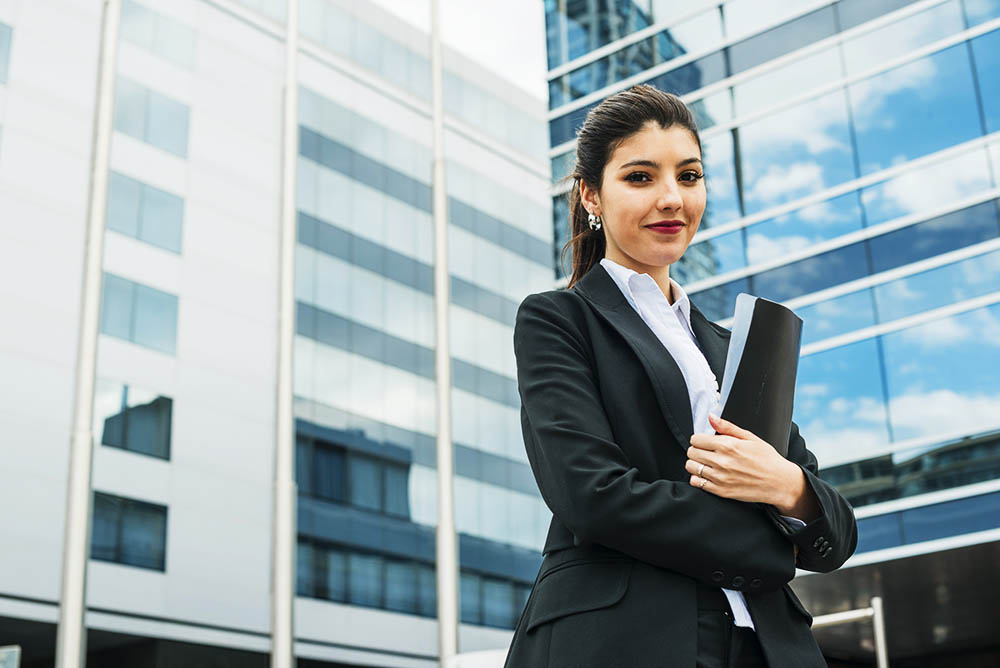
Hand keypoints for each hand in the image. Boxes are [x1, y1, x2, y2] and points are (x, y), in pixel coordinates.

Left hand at [685, 414, 809, 515]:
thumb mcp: (750, 437)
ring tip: (707, 463)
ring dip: (696, 464)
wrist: (779, 483)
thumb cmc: (767, 459)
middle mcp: (722, 461)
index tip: (706, 442)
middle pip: (691, 452)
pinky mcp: (720, 491)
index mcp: (728, 445)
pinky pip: (696, 483)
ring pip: (691, 467)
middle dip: (697, 450)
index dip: (700, 439)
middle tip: (706, 452)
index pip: (696, 439)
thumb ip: (727, 427)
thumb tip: (710, 417)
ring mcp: (720, 477)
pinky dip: (698, 478)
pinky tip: (708, 475)